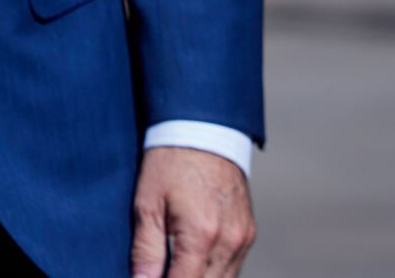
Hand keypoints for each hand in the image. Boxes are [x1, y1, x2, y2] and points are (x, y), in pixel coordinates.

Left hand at [131, 146, 255, 277]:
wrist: (203, 131)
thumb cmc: (169, 163)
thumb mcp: (147, 203)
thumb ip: (146, 248)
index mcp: (201, 235)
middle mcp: (229, 241)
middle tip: (158, 273)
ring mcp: (243, 238)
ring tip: (174, 268)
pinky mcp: (248, 233)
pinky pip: (233, 267)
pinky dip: (214, 272)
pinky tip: (193, 264)